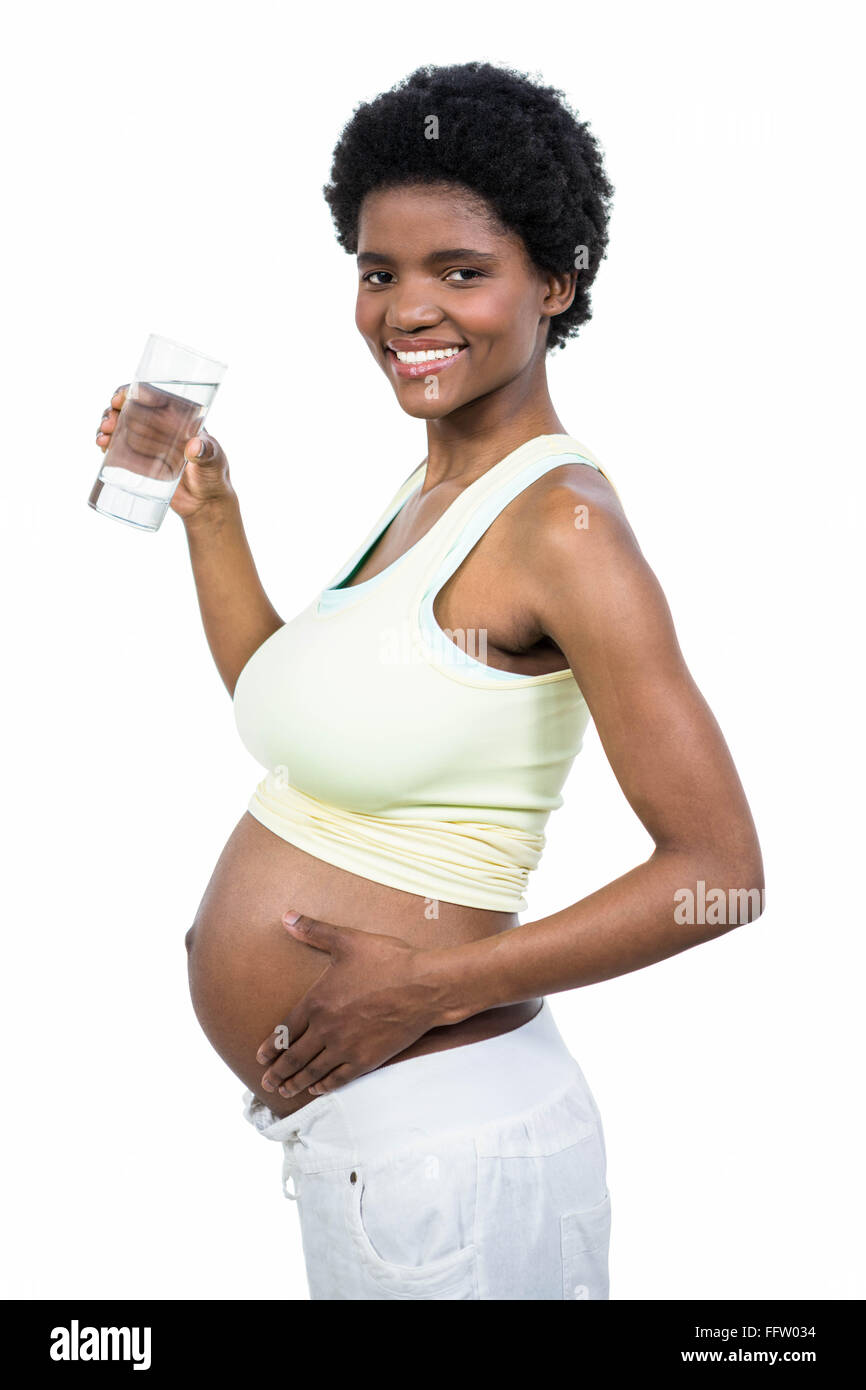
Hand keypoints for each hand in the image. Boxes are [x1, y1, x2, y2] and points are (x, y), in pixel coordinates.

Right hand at [95, 383, 235, 523]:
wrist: (206, 504)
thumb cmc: (215, 478)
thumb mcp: (215, 463)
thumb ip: (208, 454)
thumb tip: (195, 447)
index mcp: (179, 417)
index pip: (152, 396)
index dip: (131, 392)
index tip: (119, 399)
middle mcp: (161, 426)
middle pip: (131, 409)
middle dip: (114, 412)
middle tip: (108, 424)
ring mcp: (150, 443)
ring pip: (121, 426)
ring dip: (107, 426)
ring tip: (102, 438)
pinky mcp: (141, 461)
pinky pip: (120, 447)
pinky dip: (108, 443)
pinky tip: (102, 446)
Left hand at [255, 911, 451, 1098]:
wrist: (424, 985)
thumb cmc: (387, 960)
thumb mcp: (348, 940)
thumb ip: (314, 931)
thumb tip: (286, 916)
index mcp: (318, 1001)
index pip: (286, 1030)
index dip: (271, 1046)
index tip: (261, 1058)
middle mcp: (327, 1029)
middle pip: (294, 1056)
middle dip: (277, 1071)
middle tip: (266, 1082)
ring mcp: (346, 1047)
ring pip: (313, 1071)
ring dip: (295, 1082)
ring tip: (283, 1091)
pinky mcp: (367, 1059)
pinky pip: (339, 1078)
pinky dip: (324, 1086)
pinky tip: (316, 1090)